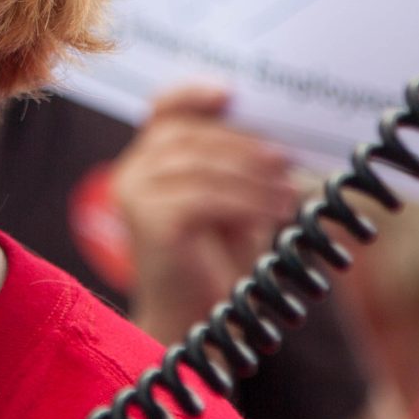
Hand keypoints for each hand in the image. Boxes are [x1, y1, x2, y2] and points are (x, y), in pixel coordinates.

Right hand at [114, 84, 301, 344]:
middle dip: (242, 143)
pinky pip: (203, 196)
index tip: (232, 93)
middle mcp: (130, 172)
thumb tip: (276, 137)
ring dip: (251, 175)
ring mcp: (134, 194)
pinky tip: (275, 213)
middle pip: (186, 133)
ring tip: (288, 192)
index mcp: (145, 161)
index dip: (193, 93)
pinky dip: (246, 201)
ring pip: (197, 163)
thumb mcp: (230, 202)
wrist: (197, 325)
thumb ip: (236, 167)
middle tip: (287, 157)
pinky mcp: (148, 220)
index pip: (161, 110)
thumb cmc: (217, 262)